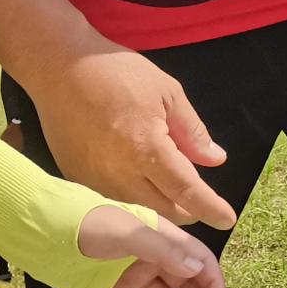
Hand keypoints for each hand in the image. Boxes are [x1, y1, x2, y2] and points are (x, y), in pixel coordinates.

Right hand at [31, 47, 234, 229]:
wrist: (59, 68)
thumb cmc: (117, 74)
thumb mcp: (168, 93)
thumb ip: (192, 132)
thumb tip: (215, 160)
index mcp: (147, 150)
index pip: (187, 191)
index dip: (210, 208)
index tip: (227, 219)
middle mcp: (119, 173)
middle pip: (164, 209)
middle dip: (188, 210)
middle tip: (201, 199)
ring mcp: (94, 179)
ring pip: (138, 209)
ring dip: (160, 206)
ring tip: (170, 187)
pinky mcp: (76, 178)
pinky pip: (112, 199)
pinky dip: (133, 197)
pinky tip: (138, 179)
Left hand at [77, 204, 226, 287]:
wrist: (42, 233)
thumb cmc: (89, 225)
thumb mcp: (129, 232)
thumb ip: (164, 249)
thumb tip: (199, 270)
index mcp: (161, 238)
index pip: (198, 259)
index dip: (213, 280)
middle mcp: (150, 259)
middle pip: (183, 283)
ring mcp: (129, 278)